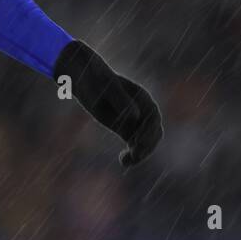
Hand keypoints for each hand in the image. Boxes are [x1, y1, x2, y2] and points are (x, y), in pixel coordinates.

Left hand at [53, 40, 163, 166]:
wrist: (85, 78)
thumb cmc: (95, 78)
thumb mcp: (106, 87)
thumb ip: (120, 100)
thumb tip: (135, 117)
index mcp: (141, 97)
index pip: (153, 118)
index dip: (148, 132)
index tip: (136, 143)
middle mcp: (142, 109)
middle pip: (155, 132)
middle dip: (147, 146)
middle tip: (134, 155)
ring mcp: (135, 120)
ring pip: (147, 142)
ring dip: (141, 153)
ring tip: (126, 161)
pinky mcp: (126, 129)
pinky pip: (136, 145)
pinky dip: (133, 154)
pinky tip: (123, 160)